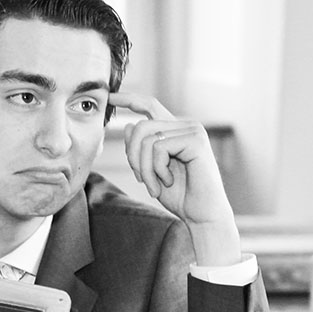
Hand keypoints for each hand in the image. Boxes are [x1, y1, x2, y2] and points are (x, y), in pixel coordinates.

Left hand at [109, 93, 240, 265]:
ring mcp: (193, 131)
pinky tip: (168, 182)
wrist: (202, 215)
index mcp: (175, 131)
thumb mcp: (150, 171)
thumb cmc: (180, 196)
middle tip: (140, 180)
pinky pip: (159, 148)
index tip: (110, 96)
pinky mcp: (196, 141)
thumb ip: (140, 149)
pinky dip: (156, 170)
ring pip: (146, 139)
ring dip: (144, 168)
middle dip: (132, 157)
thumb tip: (128, 125)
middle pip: (140, 127)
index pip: (149, 106)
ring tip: (155, 186)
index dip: (129, 99)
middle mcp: (185, 126)